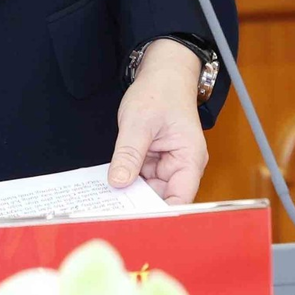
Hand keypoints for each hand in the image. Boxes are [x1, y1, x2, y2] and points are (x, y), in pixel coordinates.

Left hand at [108, 39, 208, 204]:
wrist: (163, 73)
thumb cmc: (160, 91)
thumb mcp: (139, 121)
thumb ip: (129, 153)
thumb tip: (118, 183)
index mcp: (189, 160)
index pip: (178, 201)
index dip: (157, 214)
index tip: (131, 221)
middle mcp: (182, 168)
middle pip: (161, 201)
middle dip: (137, 208)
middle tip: (109, 214)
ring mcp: (167, 167)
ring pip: (148, 193)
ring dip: (129, 197)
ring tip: (104, 205)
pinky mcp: (154, 164)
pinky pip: (140, 181)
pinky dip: (126, 184)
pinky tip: (108, 190)